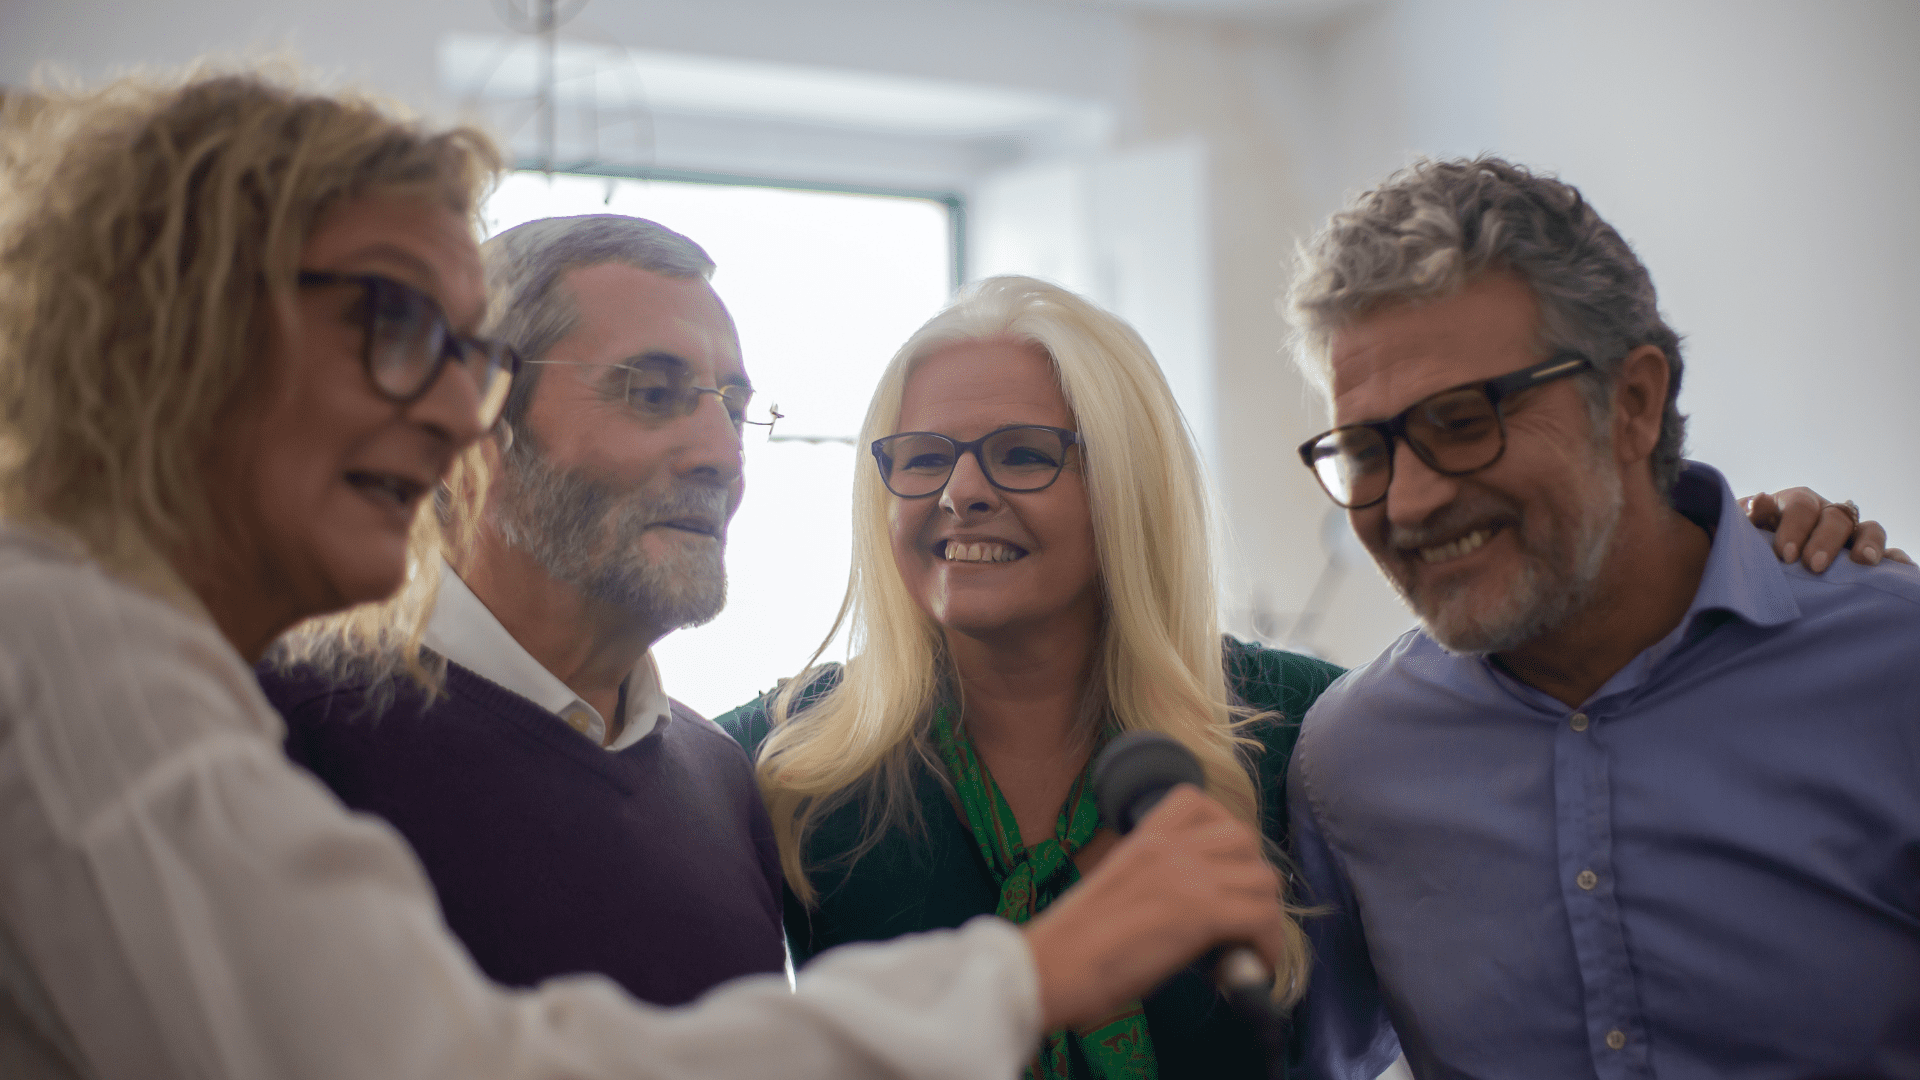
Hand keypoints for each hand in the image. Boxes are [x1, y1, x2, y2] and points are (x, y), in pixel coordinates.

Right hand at [1021, 785, 1287, 1031]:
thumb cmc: (1071, 945)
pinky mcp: (1199, 913)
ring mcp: (1186, 877)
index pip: (1197, 801)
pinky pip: (1262, 918)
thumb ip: (1154, 884)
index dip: (1223, 829)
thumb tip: (1191, 914)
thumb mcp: (1114, 890)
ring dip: (1264, 916)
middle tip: (1239, 915)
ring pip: (1263, 879)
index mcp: (1143, 840)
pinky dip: (1267, 946)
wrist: (1050, 967)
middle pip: (1244, 838)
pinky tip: (1252, 967)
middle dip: (1251, 876)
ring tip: (1245, 947)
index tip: (1223, 867)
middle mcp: (1169, 849)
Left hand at [1740, 488, 1911, 571]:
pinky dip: (1896, 559)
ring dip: (1869, 544)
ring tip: (1864, 562)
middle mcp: (1828, 514)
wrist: (1760, 558)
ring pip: (1869, 529)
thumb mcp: (1746, 529)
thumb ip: (1751, 517)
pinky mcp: (1867, 554)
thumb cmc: (1752, 542)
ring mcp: (1850, 535)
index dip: (1795, 527)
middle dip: (1826, 541)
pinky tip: (1899, 569)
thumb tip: (1760, 500)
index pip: (1802, 506)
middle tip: (1813, 566)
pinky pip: (1889, 554)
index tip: (1784, 554)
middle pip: (1836, 518)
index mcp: (1798, 504)